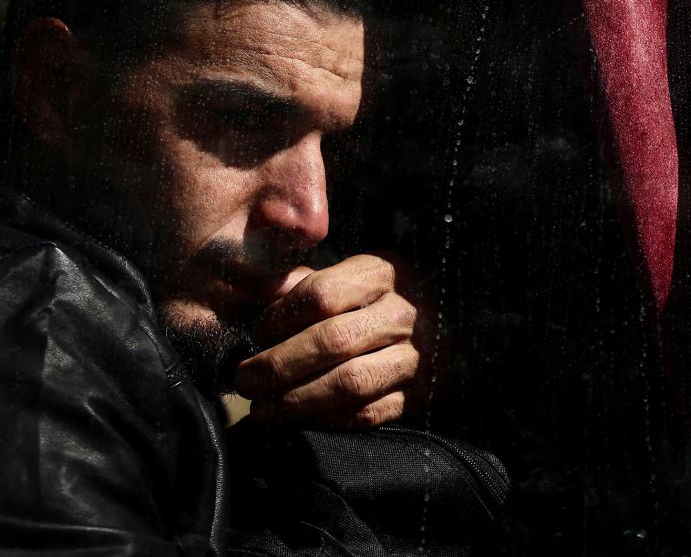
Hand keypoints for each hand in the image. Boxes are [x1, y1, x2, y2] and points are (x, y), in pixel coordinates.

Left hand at [233, 254, 426, 429]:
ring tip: (263, 409)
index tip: (256, 335)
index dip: (278, 319)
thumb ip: (298, 284)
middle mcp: (403, 313)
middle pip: (332, 341)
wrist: (441, 330)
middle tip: (245, 380)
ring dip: (296, 400)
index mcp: (382, 273)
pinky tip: (301, 419)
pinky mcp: (416, 397)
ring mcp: (415, 357)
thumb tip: (253, 295)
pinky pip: (366, 414)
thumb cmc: (372, 302)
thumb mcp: (344, 278)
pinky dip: (326, 421)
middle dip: (278, 365)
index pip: (321, 295)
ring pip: (349, 383)